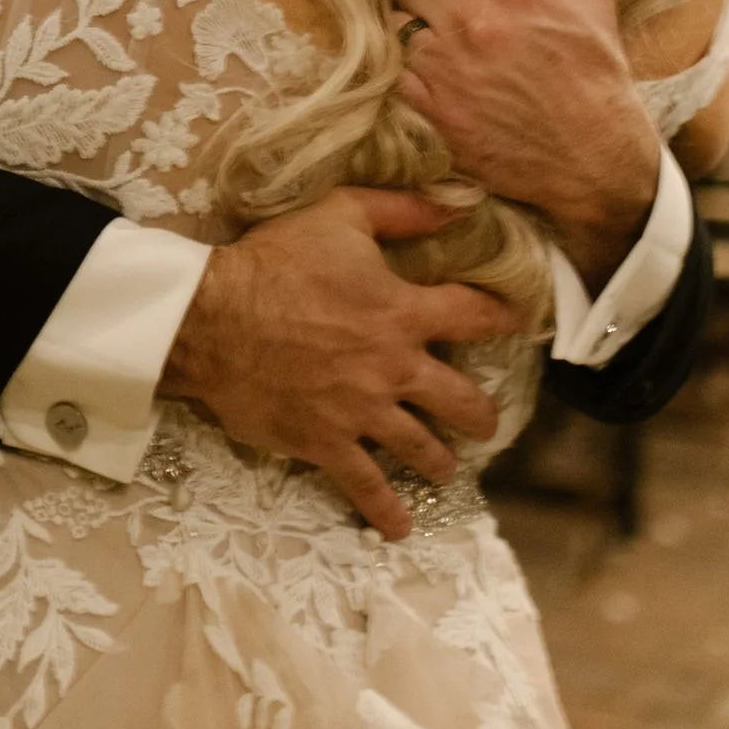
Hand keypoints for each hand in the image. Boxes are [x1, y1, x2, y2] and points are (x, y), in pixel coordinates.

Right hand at [162, 187, 525, 544]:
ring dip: (442, 460)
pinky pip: (367, 487)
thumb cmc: (274, 262)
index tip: (517, 324)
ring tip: (446, 465)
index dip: (503, 318)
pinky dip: (387, 511)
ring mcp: (363, 412)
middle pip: (463, 401)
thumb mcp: (340, 215)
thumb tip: (462, 200)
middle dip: (480, 414)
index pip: (476, 316)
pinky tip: (401, 528)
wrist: (211, 319)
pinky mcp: (327, 444)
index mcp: (403, 312)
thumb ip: (404, 209)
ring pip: (424, 449)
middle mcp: (395, 368)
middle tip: (483, 419)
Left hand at [392, 0, 658, 289]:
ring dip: (412, 22)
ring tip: (434, 31)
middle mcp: (469, 21)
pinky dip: (408, 65)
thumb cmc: (598, 75)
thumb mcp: (596, 0)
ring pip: (394, 20)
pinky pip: (394, 70)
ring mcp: (445, 66)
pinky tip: (430, 67)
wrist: (594, 155)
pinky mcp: (432, 107)